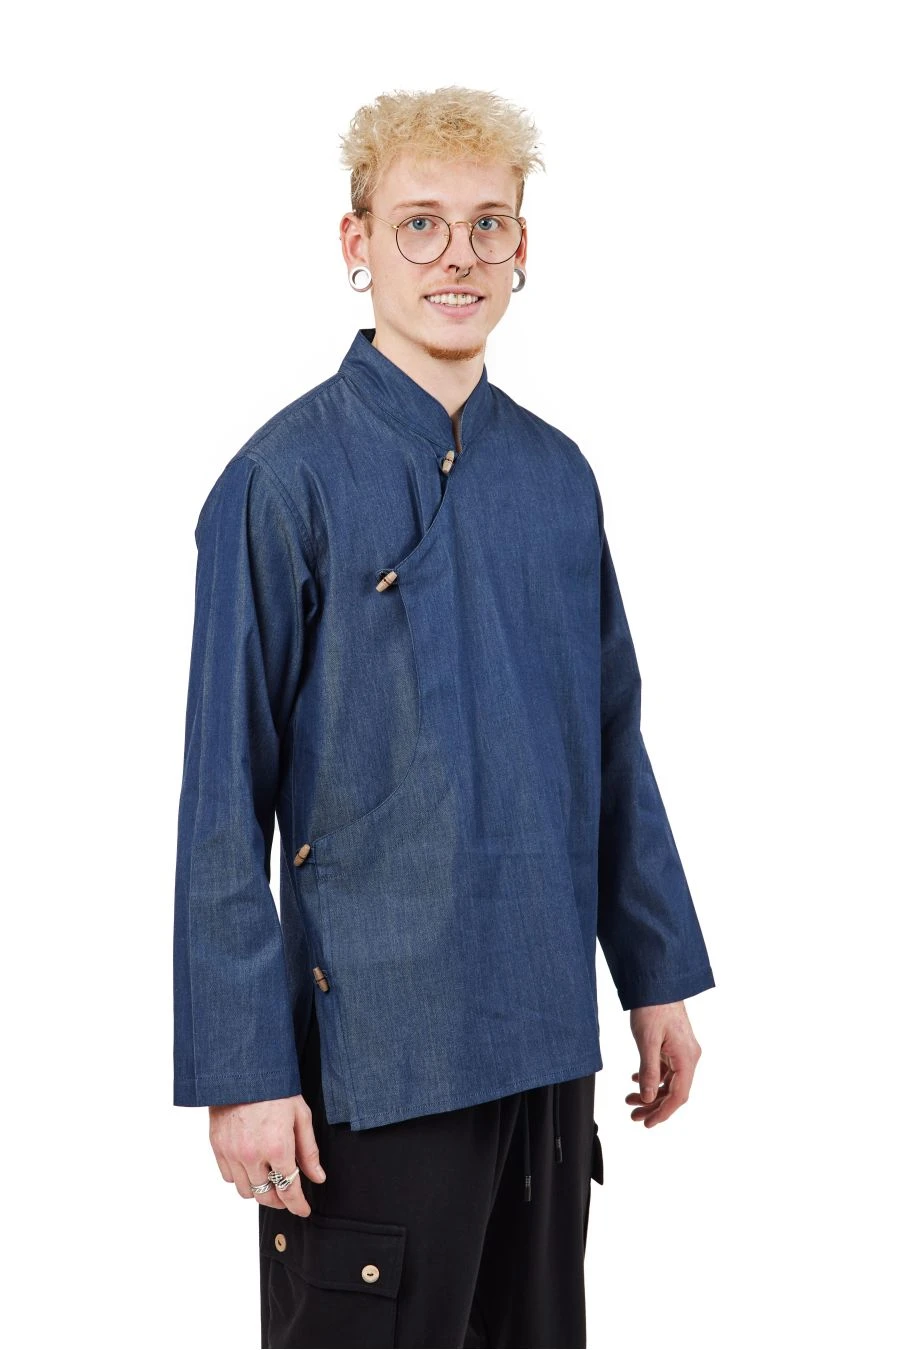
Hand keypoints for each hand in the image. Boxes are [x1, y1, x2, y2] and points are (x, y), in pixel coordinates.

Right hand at [208, 1094, 326, 1215]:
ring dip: (259, 1190)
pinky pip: (228, 1177)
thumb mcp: (301, 1116)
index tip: (303, 1210)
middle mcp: (251, 1155)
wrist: (242, 1069)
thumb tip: (318, 1177)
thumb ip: (309, 1151)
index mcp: (276, 1146)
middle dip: (279, 1201)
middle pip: (265, 1196)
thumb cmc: (275, 1089)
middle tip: (287, 1196)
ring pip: (245, 1191)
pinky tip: (250, 1166)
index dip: (298, 1205)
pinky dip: (240, 1177)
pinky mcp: (217, 1147)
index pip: (289, 1189)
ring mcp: (231, 1152)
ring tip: (269, 1178)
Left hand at [626, 1001, 701, 1127]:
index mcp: (687, 1058)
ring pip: (669, 1081)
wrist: (656, 981)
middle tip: (633, 1115)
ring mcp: (682, 1051)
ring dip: (651, 1092)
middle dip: (654, 1106)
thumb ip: (648, 1071)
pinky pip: (666, 1069)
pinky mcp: (674, 1045)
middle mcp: (689, 1057)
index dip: (663, 1113)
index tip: (647, 1124)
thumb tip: (648, 1098)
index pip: (678, 1096)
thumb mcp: (647, 1041)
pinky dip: (652, 1077)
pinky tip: (635, 1080)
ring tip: (630, 1099)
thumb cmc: (653, 1006)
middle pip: (674, 1091)